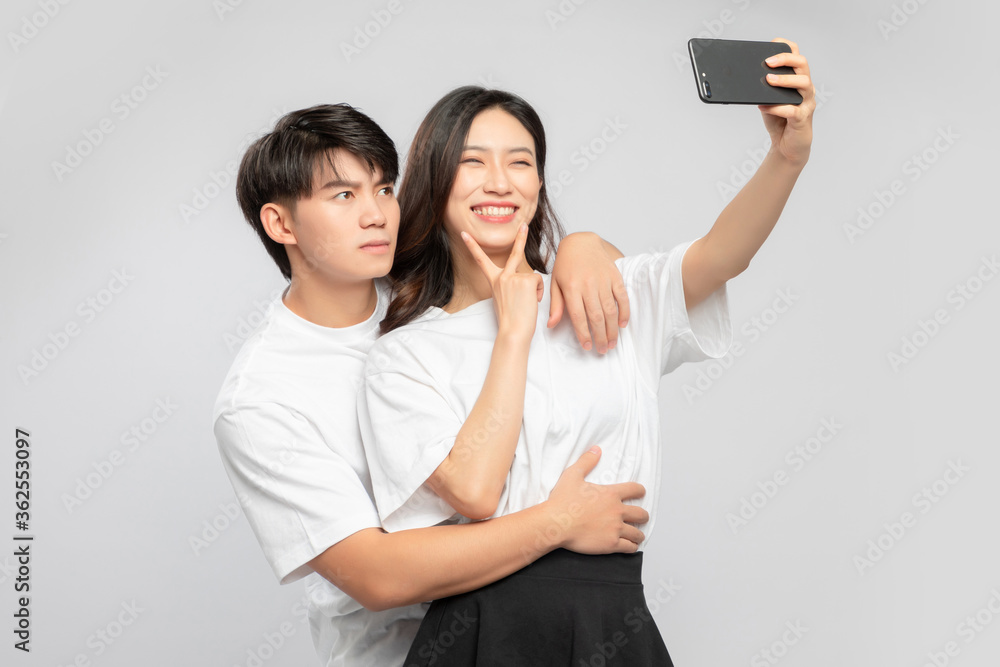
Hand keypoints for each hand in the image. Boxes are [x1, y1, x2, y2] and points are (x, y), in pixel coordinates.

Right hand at [462, 224, 543, 340]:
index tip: (465, 234)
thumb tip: (524, 282)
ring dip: (533, 290)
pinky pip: (538, 281)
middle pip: (514, 253)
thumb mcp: (504, 299)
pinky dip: (538, 292)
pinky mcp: (526, 280)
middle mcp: (501, 277)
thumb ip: (510, 286)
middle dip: (520, 238)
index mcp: (494, 281)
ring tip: (526, 304)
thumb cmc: (510, 320)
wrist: (512, 331)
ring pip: (532, 277)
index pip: (481, 260)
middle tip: (524, 225)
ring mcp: (513, 277)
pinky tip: (531, 302)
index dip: (472, 246)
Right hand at [543, 446, 647, 553]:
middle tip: (641, 517)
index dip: (640, 491)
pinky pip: (629, 547)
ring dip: (638, 533)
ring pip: (637, 533)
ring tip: (637, 535)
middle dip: (642, 515)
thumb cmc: (562, 501)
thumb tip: (596, 449)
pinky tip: (630, 546)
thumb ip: (586, 461)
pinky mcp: (611, 544)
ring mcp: (615, 528)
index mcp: (611, 494)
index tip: (640, 493)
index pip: (635, 490)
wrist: (555, 523)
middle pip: (641, 514)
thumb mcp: (572, 475)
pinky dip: (632, 546)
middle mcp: (617, 511)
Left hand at [549, 232, 629, 353]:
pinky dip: (624, 311)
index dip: (583, 333)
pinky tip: (622, 324)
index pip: (578, 316)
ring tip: (612, 343)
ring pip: (610, 309)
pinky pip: (622, 297)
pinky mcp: (615, 276)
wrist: (581, 242)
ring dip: (612, 329)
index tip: (587, 346)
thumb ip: (556, 305)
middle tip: (602, 350)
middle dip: (600, 336)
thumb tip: (551, 325)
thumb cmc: (565, 265)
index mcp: (571, 287)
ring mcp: (603, 280)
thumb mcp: (555, 283)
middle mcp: (588, 285)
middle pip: (596, 316)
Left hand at [760, 38, 815, 167]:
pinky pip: (794, 110)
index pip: (797, 56)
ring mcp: (806, 102)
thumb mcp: (766, 101)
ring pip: (803, 83)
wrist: (786, 146)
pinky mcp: (803, 119)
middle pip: (802, 64)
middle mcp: (805, 88)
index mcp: (796, 80)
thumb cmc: (777, 120)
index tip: (773, 43)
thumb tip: (746, 79)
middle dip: (785, 59)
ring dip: (785, 80)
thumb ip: (761, 90)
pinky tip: (765, 107)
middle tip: (767, 62)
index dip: (787, 48)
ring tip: (768, 81)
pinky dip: (779, 108)